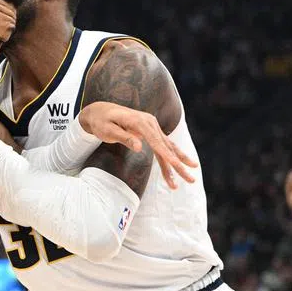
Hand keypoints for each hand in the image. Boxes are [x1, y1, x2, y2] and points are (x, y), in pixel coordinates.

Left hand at [78, 102, 196, 188]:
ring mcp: (152, 127)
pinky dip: (169, 159)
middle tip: (191, 179)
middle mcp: (150, 123)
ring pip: (168, 148)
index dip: (166, 154)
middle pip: (167, 146)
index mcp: (141, 122)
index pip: (156, 141)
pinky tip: (177, 169)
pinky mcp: (151, 131)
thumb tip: (139, 147)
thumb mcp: (108, 130)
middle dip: (179, 164)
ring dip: (178, 164)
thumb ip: (124, 137)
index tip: (176, 165)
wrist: (101, 111)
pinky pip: (162, 147)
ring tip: (190, 178)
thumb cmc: (102, 122)